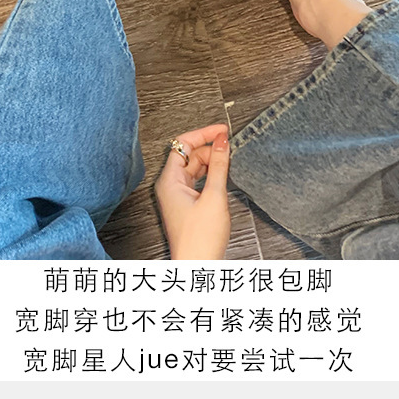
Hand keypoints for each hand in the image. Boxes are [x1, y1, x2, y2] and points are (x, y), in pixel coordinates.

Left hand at [155, 124, 230, 259]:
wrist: (198, 268)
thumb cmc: (200, 240)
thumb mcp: (214, 197)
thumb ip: (219, 166)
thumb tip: (222, 142)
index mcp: (169, 181)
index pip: (182, 144)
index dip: (203, 134)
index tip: (222, 130)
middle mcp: (170, 187)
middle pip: (189, 155)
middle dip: (209, 149)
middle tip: (230, 147)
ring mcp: (178, 197)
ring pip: (195, 168)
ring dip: (211, 162)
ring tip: (229, 160)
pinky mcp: (187, 206)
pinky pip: (198, 181)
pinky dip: (211, 175)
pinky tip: (223, 176)